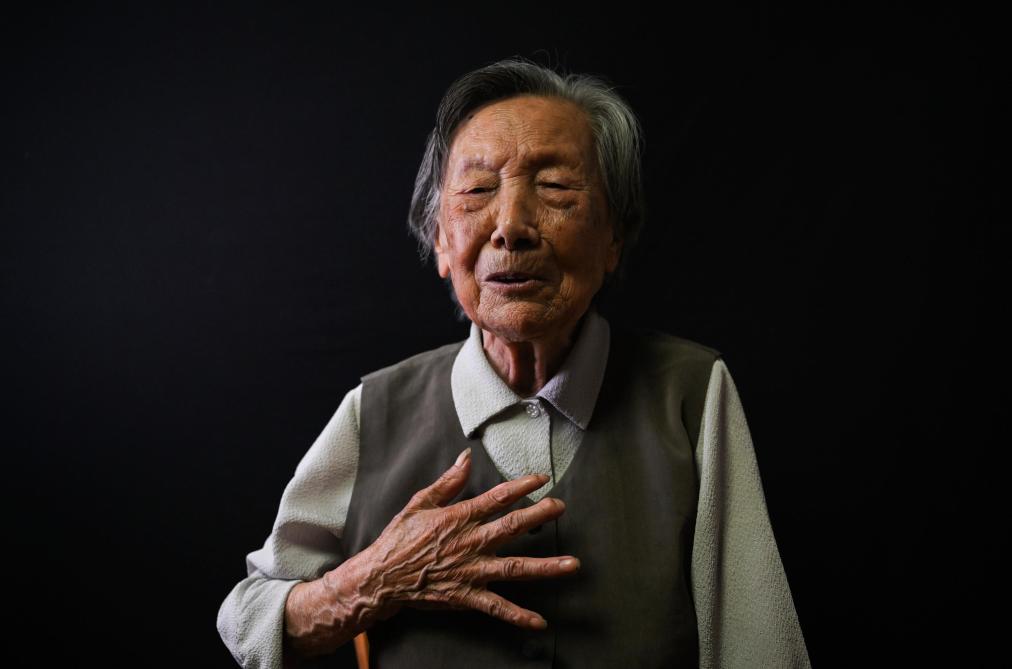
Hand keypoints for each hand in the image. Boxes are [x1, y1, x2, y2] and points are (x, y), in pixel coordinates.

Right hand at [347, 447, 578, 629]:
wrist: (381, 578)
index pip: (497, 498)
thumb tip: (466, 458)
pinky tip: (540, 622)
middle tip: (561, 507)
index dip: (521, 487)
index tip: (541, 479)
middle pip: (511, 527)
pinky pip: (497, 607)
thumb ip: (448, 482)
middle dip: (539, 516)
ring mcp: (471, 571)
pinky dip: (518, 616)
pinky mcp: (466, 596)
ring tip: (572, 564)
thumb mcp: (419, 503)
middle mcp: (470, 543)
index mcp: (459, 518)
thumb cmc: (399, 539)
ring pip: (514, 568)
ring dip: (545, 566)